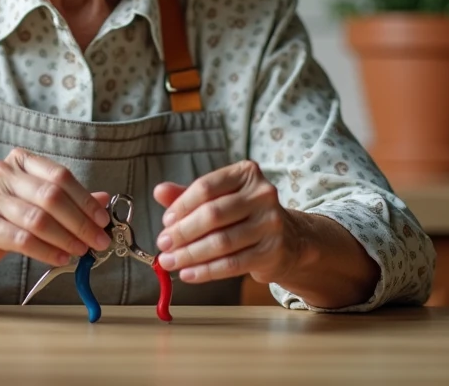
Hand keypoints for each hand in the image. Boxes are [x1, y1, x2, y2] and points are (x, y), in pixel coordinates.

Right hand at [0, 148, 111, 270]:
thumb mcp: (33, 199)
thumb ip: (66, 198)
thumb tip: (103, 200)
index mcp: (20, 162)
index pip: (60, 176)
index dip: (85, 199)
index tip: (103, 219)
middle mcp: (3, 175)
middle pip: (52, 196)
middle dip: (81, 221)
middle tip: (98, 239)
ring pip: (38, 219)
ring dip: (66, 238)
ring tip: (82, 250)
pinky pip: (23, 239)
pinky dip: (47, 251)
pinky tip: (60, 257)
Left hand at [152, 160, 299, 284]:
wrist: (288, 239)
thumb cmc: (245, 215)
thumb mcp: (220, 198)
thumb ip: (189, 195)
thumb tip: (159, 191)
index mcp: (246, 173)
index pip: (206, 187)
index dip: (181, 206)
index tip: (165, 222)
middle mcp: (262, 195)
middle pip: (212, 214)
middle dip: (182, 232)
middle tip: (163, 244)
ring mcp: (271, 223)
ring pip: (221, 242)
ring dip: (189, 255)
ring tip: (169, 261)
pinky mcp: (272, 251)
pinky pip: (232, 264)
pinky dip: (206, 271)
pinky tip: (188, 274)